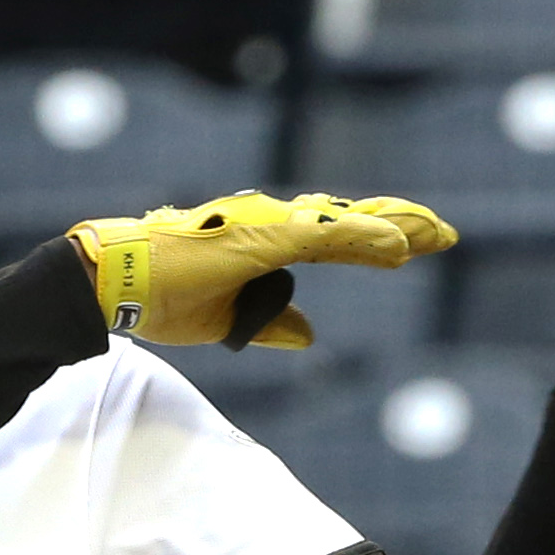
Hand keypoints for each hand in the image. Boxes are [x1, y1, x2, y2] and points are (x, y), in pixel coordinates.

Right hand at [64, 189, 454, 350]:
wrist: (110, 283)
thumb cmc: (157, 297)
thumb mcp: (227, 320)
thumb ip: (271, 323)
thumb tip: (309, 332)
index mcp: (264, 242)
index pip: (333, 236)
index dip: (377, 238)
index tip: (415, 246)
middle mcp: (269, 225)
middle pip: (348, 221)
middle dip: (400, 225)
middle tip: (445, 234)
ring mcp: (264, 229)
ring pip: (343, 223)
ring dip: (392, 226)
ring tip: (435, 234)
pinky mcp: (256, 241)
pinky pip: (322, 238)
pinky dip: (363, 238)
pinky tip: (399, 245)